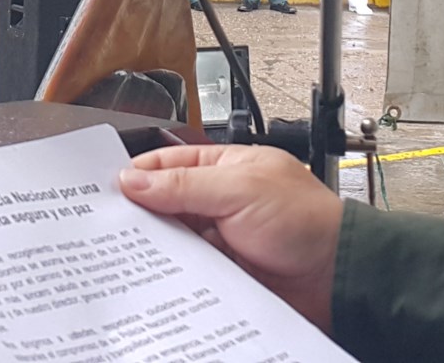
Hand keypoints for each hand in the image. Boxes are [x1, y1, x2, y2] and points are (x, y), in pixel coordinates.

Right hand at [120, 145, 341, 327]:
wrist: (337, 276)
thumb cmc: (306, 222)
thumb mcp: (239, 190)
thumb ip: (184, 185)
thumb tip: (134, 179)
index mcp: (225, 168)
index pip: (169, 163)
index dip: (137, 174)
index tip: (105, 190)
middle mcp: (219, 202)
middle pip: (165, 205)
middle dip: (140, 215)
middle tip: (106, 226)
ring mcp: (220, 239)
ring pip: (173, 241)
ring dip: (154, 248)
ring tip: (123, 254)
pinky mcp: (222, 273)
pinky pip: (187, 272)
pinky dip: (171, 275)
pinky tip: (154, 280)